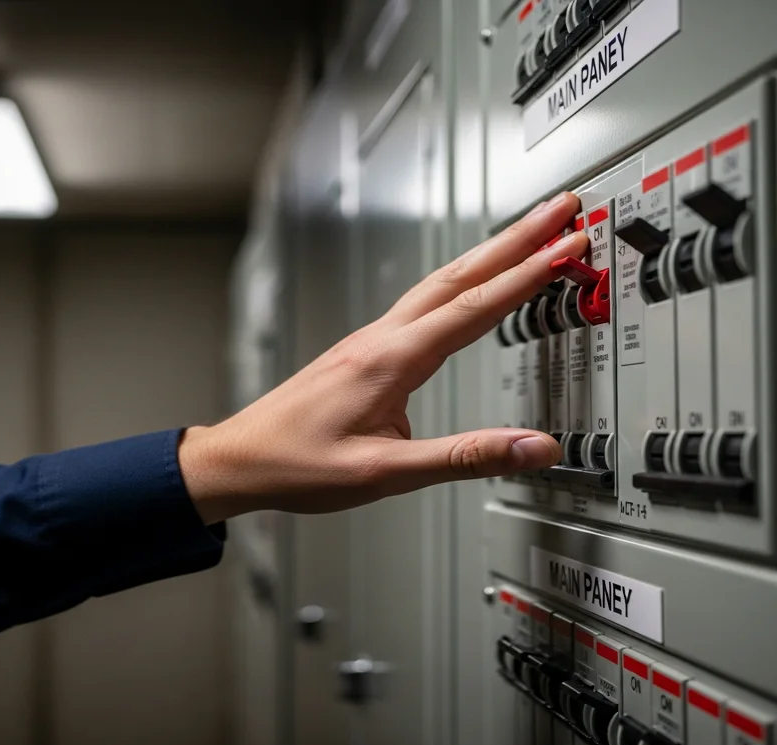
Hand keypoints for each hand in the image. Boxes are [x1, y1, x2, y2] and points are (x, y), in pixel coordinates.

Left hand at [180, 192, 586, 524]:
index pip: (474, 306)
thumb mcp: (385, 472)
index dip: (527, 275)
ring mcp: (369, 338)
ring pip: (439, 282)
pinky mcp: (363, 349)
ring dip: (488, 253)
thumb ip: (462, 457)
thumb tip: (531, 447)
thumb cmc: (297, 464)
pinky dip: (460, 280)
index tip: (568, 246)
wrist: (240, 459)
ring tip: (529, 233)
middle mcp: (380, 337)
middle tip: (561, 209)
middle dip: (515, 239)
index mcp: (389, 359)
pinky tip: (467, 282)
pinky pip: (421, 300)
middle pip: (459, 274)